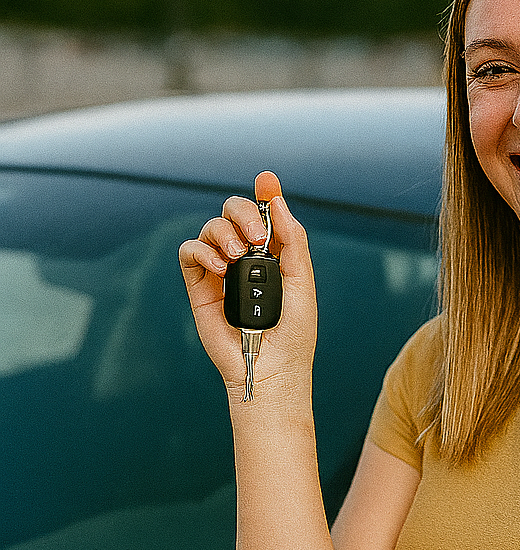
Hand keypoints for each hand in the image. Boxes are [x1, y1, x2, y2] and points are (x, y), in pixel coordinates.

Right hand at [178, 181, 317, 404]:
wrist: (273, 369)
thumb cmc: (293, 335)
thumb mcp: (302, 281)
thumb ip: (293, 241)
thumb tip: (278, 203)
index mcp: (273, 256)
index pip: (265, 217)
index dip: (265, 195)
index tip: (266, 180)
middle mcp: (244, 260)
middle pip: (233, 215)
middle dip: (242, 213)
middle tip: (255, 236)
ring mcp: (220, 272)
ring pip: (210, 229)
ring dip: (223, 233)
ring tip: (237, 258)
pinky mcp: (199, 288)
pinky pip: (188, 253)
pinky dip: (201, 251)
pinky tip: (219, 266)